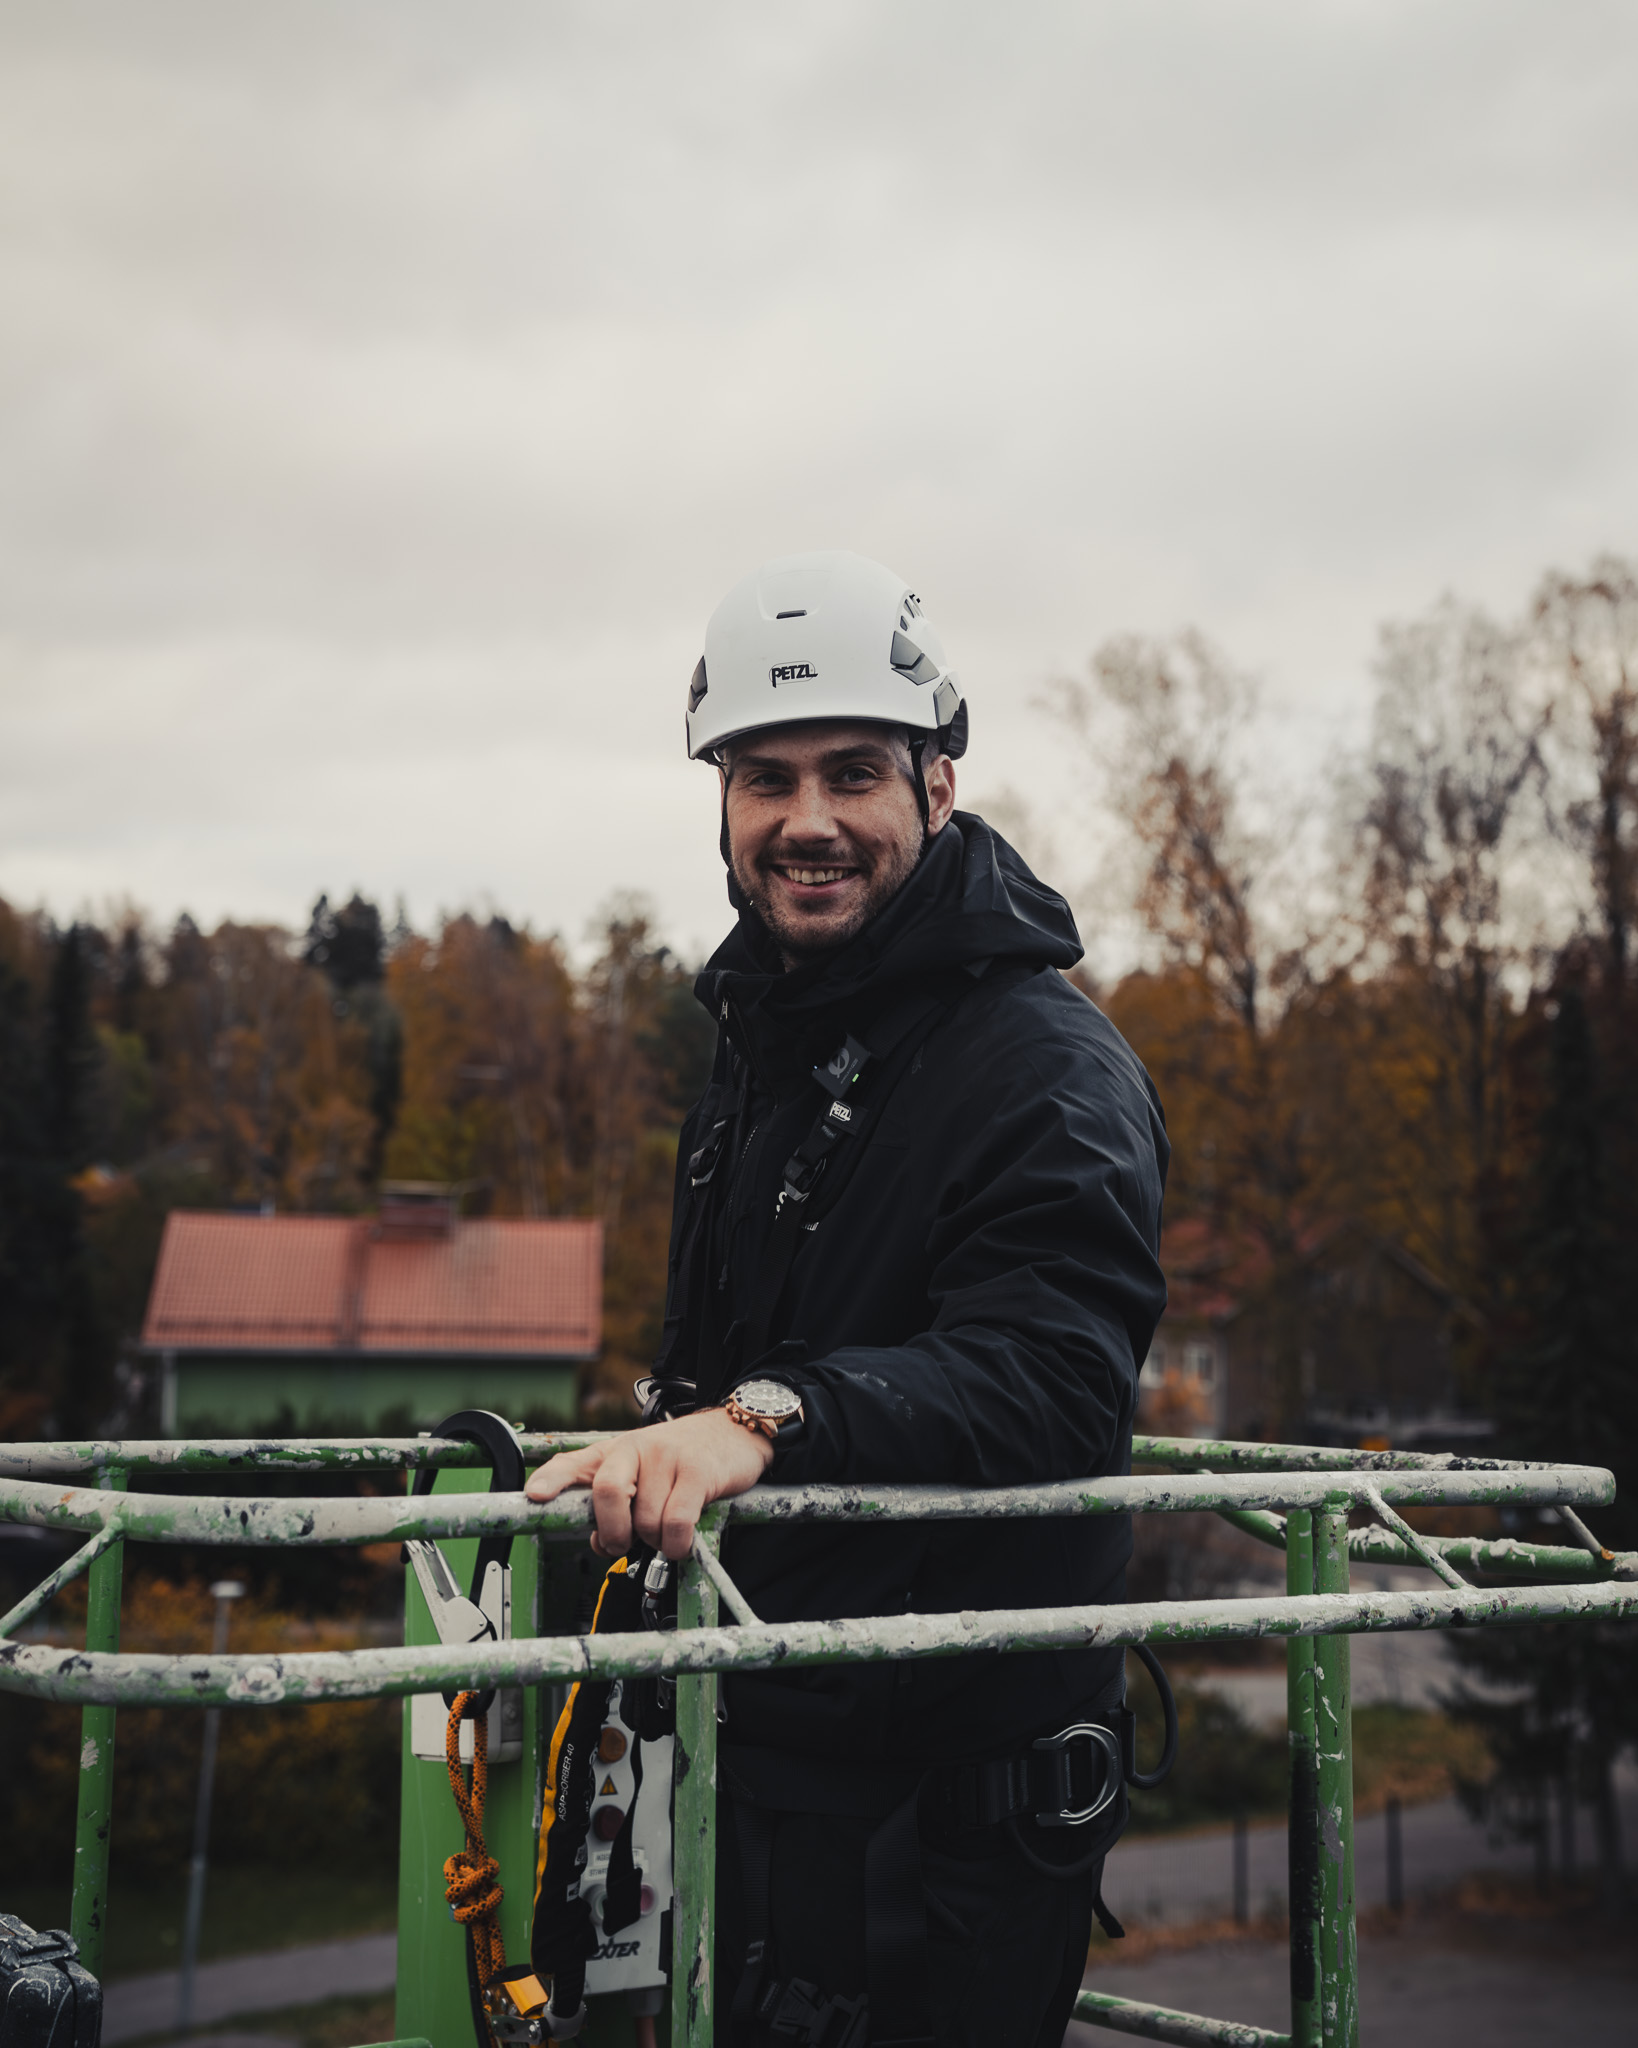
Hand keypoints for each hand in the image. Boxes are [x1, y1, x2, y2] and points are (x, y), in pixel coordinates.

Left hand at [524, 1408, 774, 1559]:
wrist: (735, 1432)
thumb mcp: (643, 1469)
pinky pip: (676, 1523)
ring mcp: (668, 1459)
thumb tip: (601, 1544)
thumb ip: (617, 1505)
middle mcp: (637, 1449)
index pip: (574, 1461)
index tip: (535, 1496)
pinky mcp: (698, 1474)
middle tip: (623, 1543)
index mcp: (616, 1450)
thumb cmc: (682, 1458)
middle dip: (612, 1531)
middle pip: (607, 1492)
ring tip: (667, 1531)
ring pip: (645, 1520)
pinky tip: (681, 1541)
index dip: (551, 1479)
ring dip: (655, 1542)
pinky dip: (676, 1545)